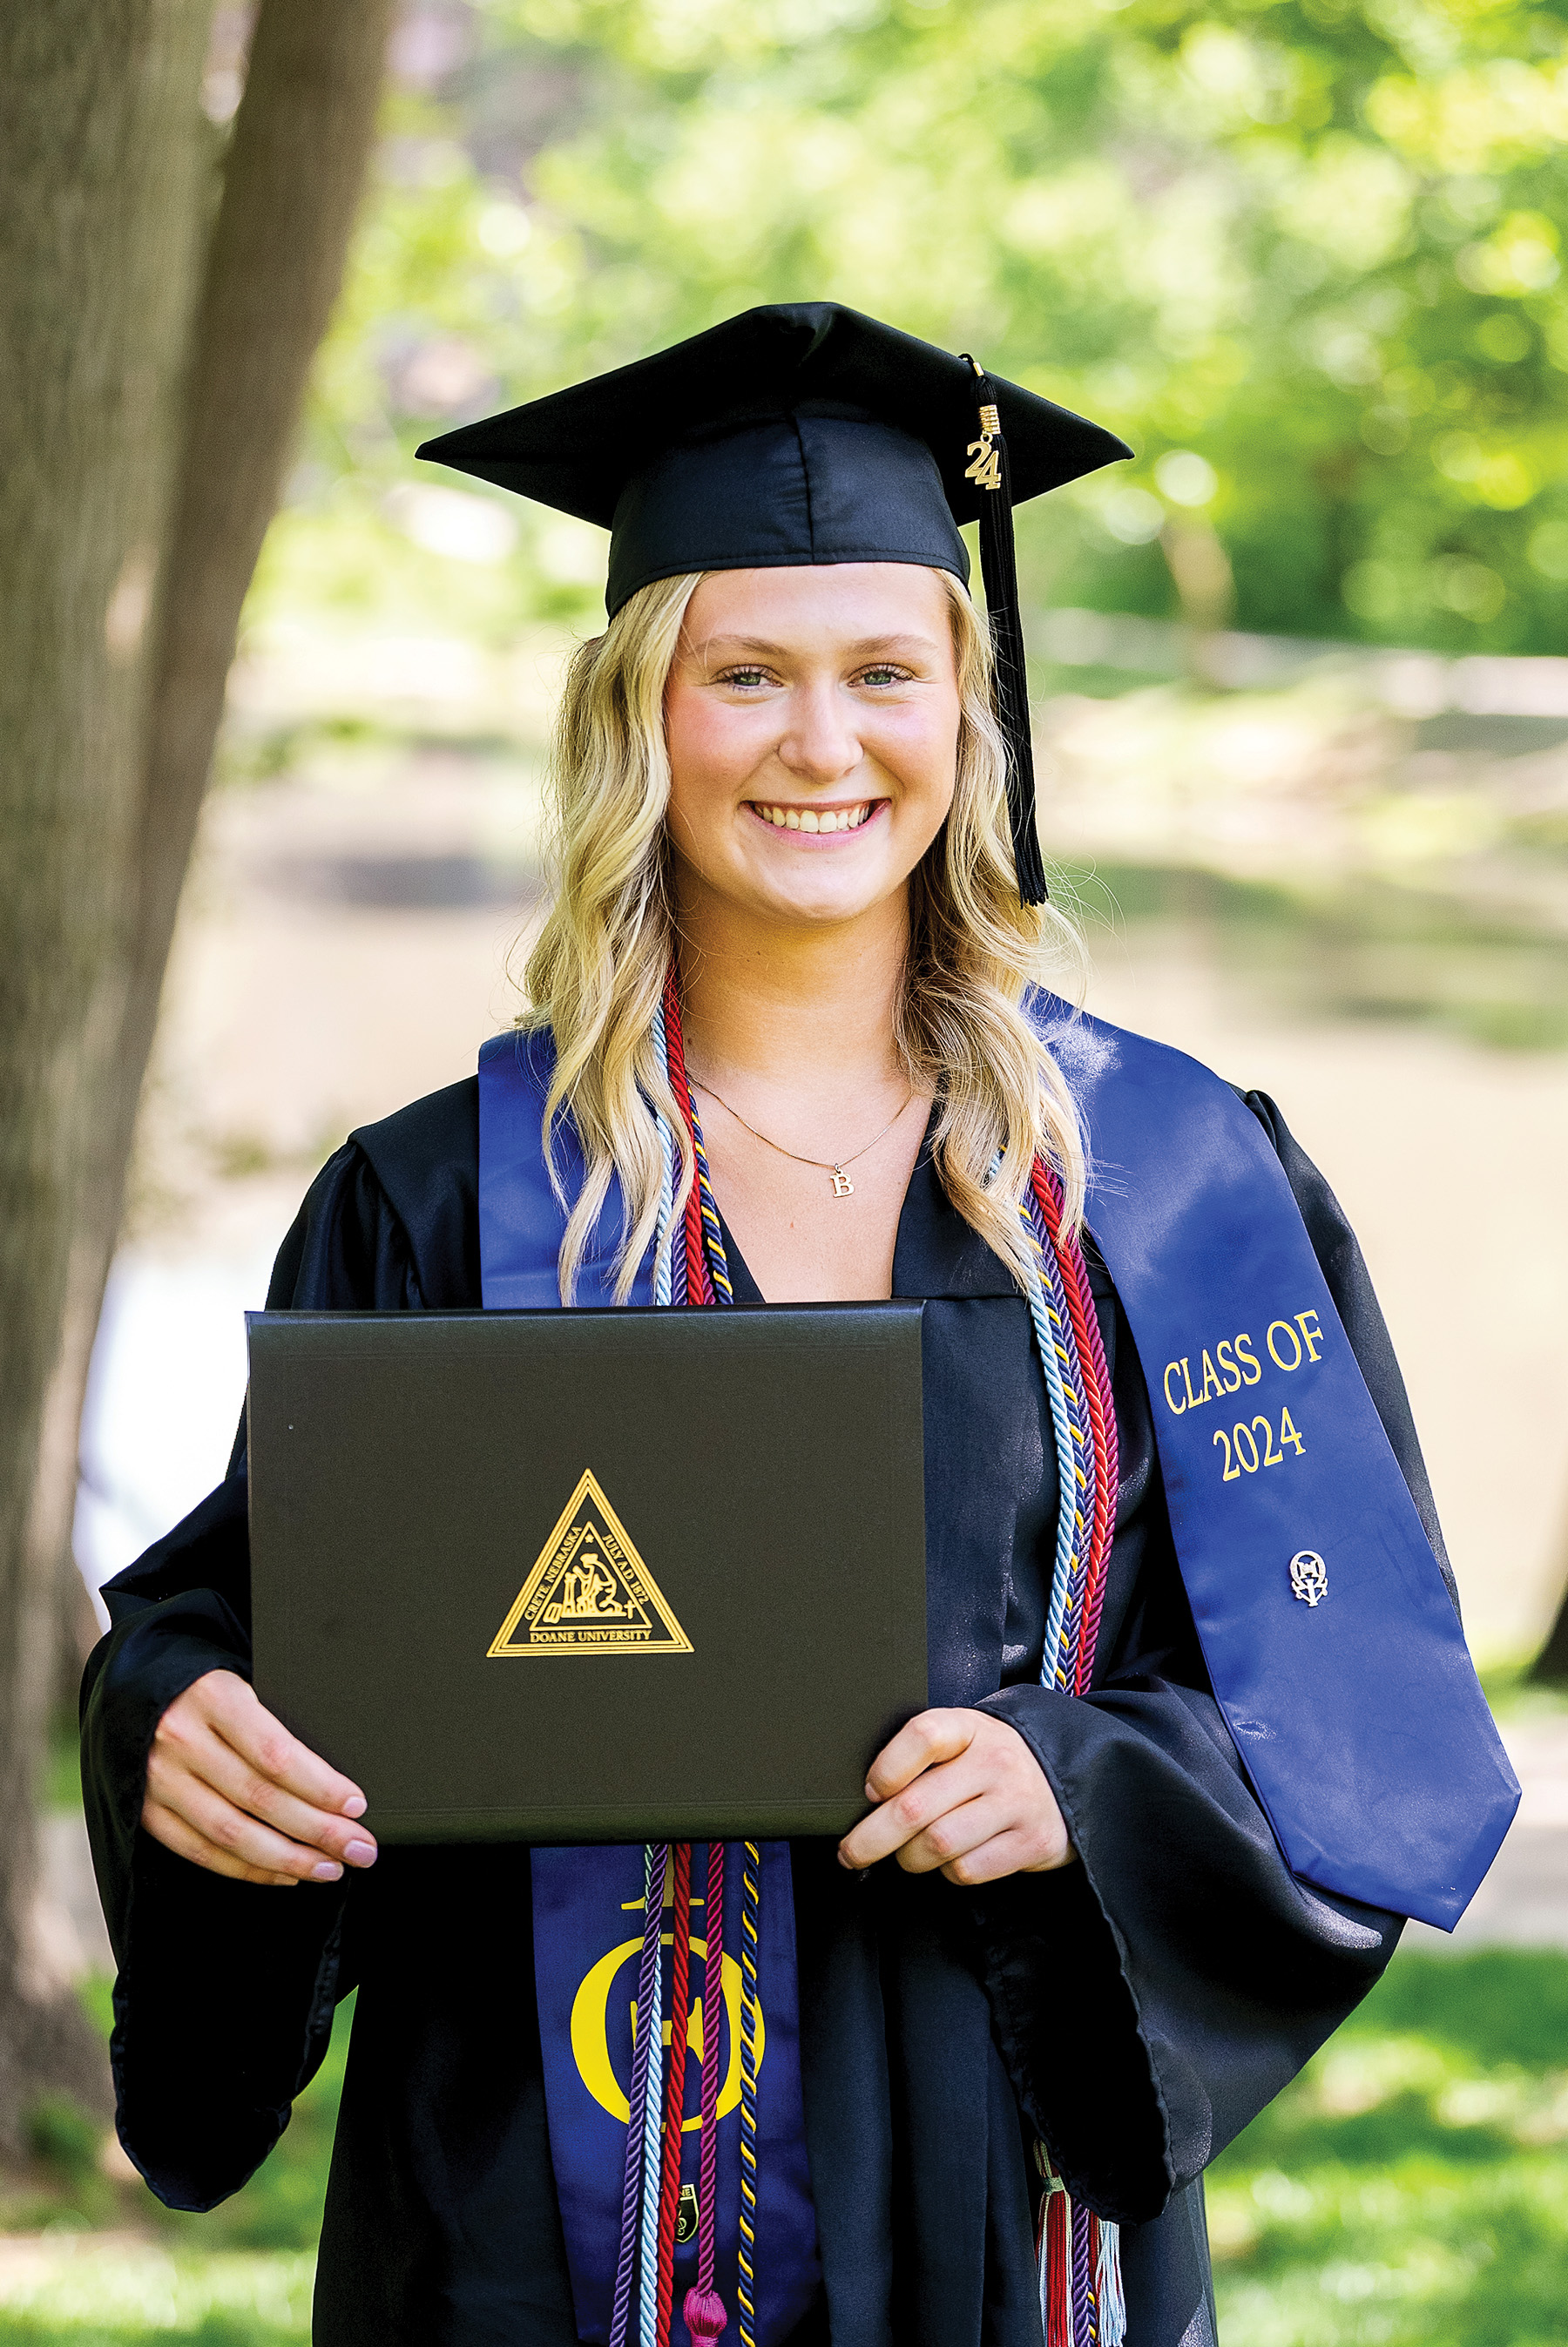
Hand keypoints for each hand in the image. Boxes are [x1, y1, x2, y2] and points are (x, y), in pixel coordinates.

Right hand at [141, 1669, 377, 1887]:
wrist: (136, 1692)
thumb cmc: (207, 1690)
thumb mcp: (243, 1684)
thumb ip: (277, 1725)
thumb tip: (334, 1783)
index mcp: (213, 1698)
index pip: (276, 1753)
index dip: (320, 1786)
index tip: (356, 1804)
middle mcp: (181, 1739)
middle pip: (260, 1798)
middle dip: (318, 1830)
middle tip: (359, 1848)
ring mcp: (158, 1779)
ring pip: (231, 1833)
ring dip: (288, 1858)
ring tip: (329, 1867)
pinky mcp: (146, 1811)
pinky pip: (201, 1851)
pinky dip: (247, 1869)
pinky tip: (285, 1873)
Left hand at [836, 1707, 1073, 1885]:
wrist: (1065, 1777)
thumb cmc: (991, 1762)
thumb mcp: (963, 1741)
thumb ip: (922, 1758)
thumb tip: (865, 1800)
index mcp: (969, 1728)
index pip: (922, 1736)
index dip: (887, 1767)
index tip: (870, 1791)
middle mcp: (996, 1761)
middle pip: (915, 1806)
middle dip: (871, 1838)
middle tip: (851, 1852)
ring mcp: (1016, 1802)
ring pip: (937, 1844)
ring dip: (911, 1858)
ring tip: (909, 1854)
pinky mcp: (1032, 1842)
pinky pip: (968, 1870)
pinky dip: (949, 1873)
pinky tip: (951, 1859)